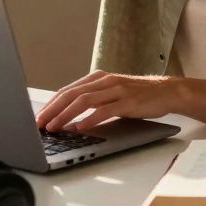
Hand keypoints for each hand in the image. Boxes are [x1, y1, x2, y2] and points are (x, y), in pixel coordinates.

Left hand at [35, 70, 177, 132]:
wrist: (167, 91)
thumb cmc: (138, 95)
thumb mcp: (112, 93)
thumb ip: (93, 101)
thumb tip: (69, 117)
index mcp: (98, 78)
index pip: (67, 91)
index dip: (50, 104)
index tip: (38, 117)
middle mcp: (104, 81)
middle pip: (71, 94)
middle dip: (52, 110)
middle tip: (39, 124)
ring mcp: (116, 90)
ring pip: (84, 101)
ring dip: (66, 115)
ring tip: (54, 127)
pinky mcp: (128, 101)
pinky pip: (105, 110)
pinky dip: (90, 119)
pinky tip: (80, 127)